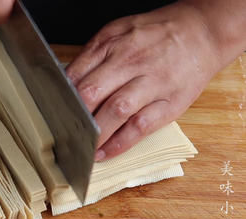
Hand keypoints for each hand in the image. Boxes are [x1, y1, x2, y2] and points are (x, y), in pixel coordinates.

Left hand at [66, 2, 222, 160]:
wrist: (201, 32)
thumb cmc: (155, 34)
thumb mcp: (118, 32)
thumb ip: (92, 56)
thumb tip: (65, 83)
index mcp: (112, 43)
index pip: (77, 73)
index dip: (59, 97)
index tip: (50, 113)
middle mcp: (131, 62)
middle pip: (92, 92)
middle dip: (73, 116)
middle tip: (61, 133)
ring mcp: (152, 83)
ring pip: (116, 110)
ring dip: (94, 134)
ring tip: (80, 148)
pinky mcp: (170, 103)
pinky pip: (141, 127)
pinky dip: (119, 144)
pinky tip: (104, 153)